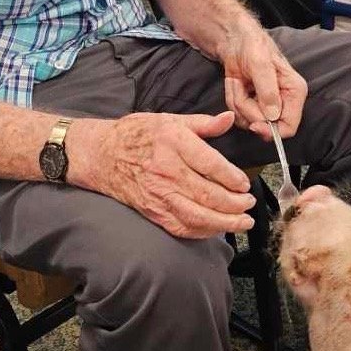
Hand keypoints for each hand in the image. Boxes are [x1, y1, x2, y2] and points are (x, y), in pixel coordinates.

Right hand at [67, 112, 256, 239]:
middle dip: (236, 204)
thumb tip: (228, 119)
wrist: (100, 155)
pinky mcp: (153, 211)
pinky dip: (203, 231)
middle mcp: (167, 171)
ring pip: (198, 215)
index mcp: (174, 143)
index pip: (212, 165)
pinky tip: (217, 228)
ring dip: (225, 222)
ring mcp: (159, 194)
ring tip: (243, 221)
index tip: (245, 184)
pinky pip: (182, 226)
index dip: (234, 178)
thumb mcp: (169, 120)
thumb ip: (203, 123)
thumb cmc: (136, 135)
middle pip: (209, 194)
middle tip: (249, 204)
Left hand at [220, 25, 307, 140]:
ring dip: (238, 102)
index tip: (253, 124)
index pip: (289, 127)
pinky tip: (236, 84)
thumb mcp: (260, 65)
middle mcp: (284, 101)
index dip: (271, 131)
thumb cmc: (252, 46)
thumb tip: (272, 116)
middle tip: (243, 87)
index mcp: (294, 92)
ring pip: (249, 121)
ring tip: (239, 82)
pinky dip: (233, 100)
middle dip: (248, 109)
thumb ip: (268, 91)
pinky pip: (239, 115)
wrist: (235, 40)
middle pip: (265, 127)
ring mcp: (268, 105)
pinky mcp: (254, 105)